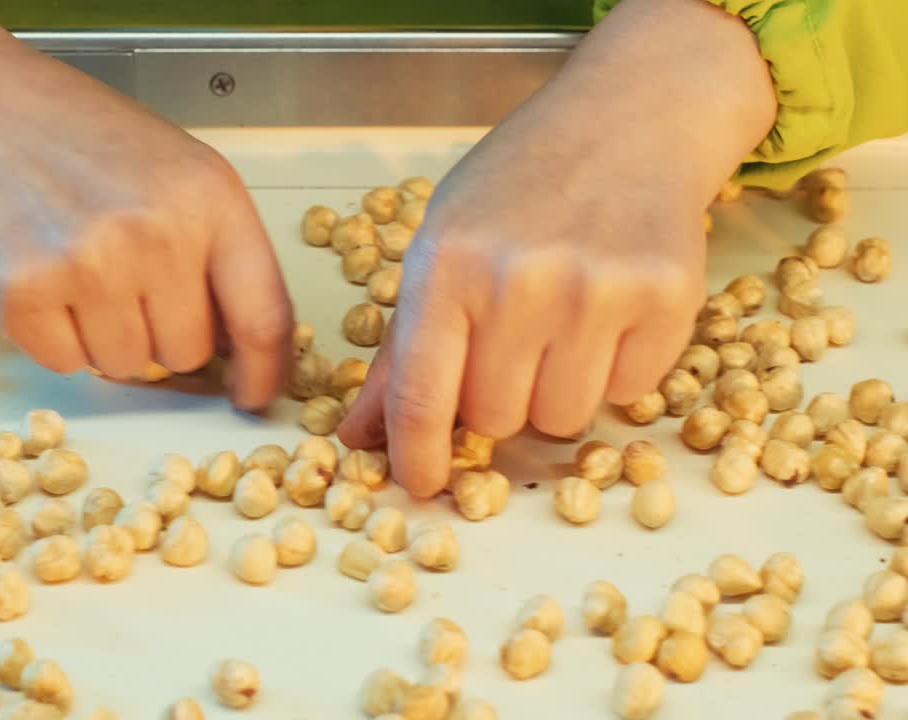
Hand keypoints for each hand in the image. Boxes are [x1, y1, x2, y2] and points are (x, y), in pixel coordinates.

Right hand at [0, 53, 292, 405]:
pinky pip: (65, 364)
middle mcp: (155, 233)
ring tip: (78, 266)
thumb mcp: (177, 171)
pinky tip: (42, 276)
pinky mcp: (21, 293)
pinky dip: (54, 337)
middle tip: (124, 277)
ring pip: (127, 367)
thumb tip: (237, 347)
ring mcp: (86, 264)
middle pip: (188, 353)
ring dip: (105, 335)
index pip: (261, 316)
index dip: (264, 372)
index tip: (255, 396)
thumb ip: (218, 251)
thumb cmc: (78, 138)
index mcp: (210, 197)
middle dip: (162, 332)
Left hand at [339, 0, 776, 495]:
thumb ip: (401, 349)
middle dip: (495, 403)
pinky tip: (607, 313)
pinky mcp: (668, 300)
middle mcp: (519, 282)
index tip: (420, 484)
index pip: (421, 397)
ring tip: (558, 327)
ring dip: (554, 394)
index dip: (417, 456)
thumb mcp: (439, 247)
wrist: (626, 124)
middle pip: (495, 421)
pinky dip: (613, 372)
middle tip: (509, 347)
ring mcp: (599, 292)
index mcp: (447, 267)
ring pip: (562, 421)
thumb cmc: (517, 188)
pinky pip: (628, 395)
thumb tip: (362, 438)